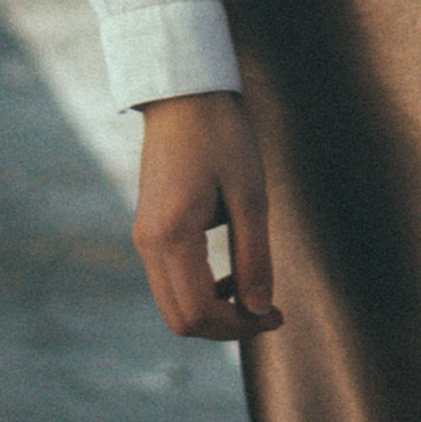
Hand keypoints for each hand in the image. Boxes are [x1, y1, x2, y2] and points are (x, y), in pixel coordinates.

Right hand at [132, 91, 281, 341]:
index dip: (241, 326)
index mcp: (173, 235)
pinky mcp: (148, 230)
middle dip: (226, 327)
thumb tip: (259, 310)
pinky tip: (230, 274)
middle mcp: (149, 243)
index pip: (200, 313)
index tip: (276, 314)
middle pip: (182, 319)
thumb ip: (254, 257)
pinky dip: (200, 291)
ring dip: (213, 311)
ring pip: (173, 305)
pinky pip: (170, 282)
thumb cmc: (220, 136)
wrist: (183, 93)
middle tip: (267, 310)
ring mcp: (144, 237)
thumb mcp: (250, 195)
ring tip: (253, 294)